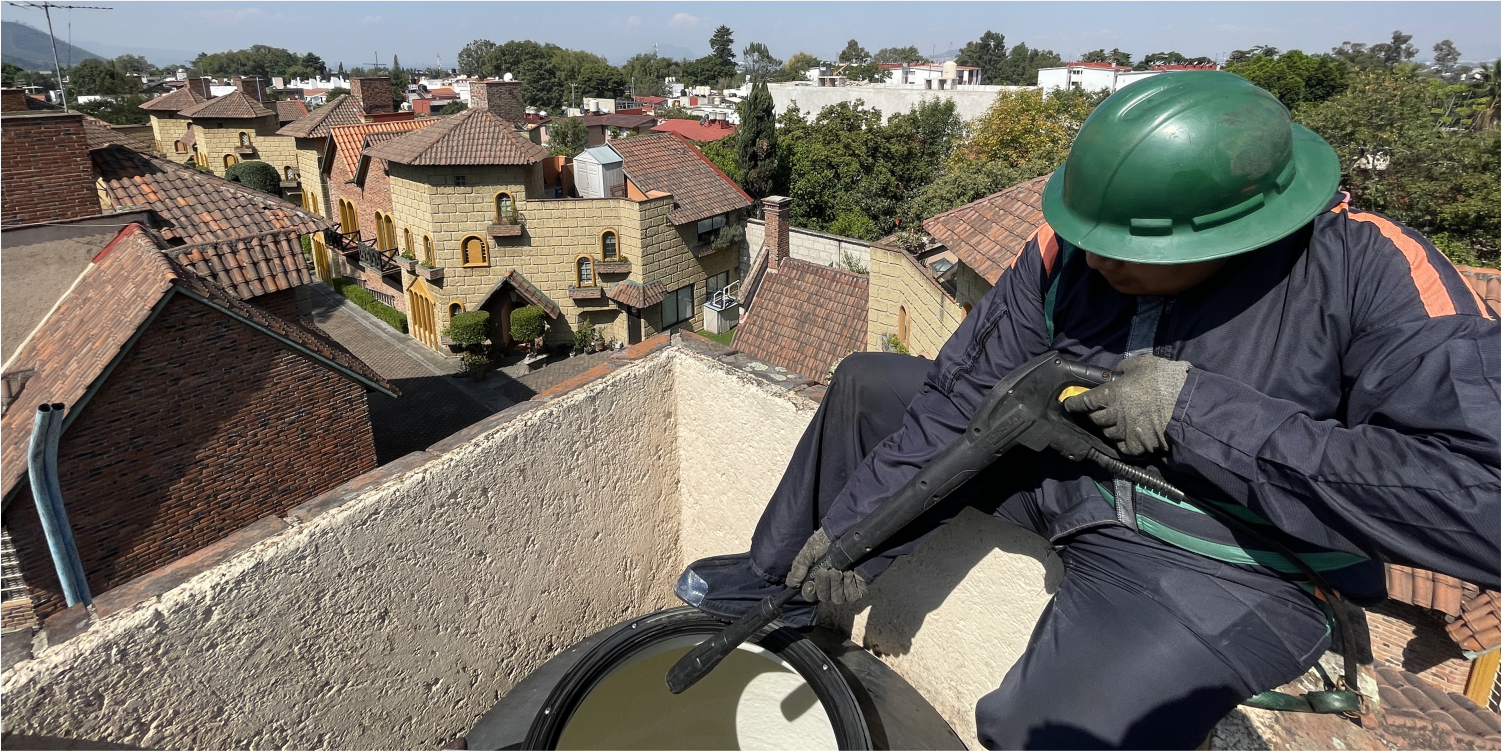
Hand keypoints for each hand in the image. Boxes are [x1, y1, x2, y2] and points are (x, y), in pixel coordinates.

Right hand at [787, 528, 867, 604]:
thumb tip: (791, 584)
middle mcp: (830, 586)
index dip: (809, 593)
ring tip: (837, 570)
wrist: (846, 534)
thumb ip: (799, 567)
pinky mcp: (858, 588)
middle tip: (824, 571)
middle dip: (823, 585)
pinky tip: (848, 573)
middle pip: (823, 598)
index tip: (810, 584)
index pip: (811, 595)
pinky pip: (851, 596)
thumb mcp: (808, 551)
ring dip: (835, 585)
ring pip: (837, 599)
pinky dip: (848, 585)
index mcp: (817, 580)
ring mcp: (844, 588)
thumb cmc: (827, 541)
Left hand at [1063, 355, 1190, 456]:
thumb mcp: (1142, 364)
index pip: (1085, 401)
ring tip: (1117, 423)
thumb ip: (1125, 369)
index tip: (1070, 405)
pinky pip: (1123, 447)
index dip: (1076, 404)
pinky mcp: (1138, 445)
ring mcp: (1126, 431)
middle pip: (1095, 419)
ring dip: (1109, 428)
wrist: (1188, 401)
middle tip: (1097, 412)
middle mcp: (1115, 414)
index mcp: (1112, 394)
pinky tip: (1127, 437)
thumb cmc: (1165, 378)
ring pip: (1108, 433)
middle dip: (1094, 416)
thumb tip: (1119, 373)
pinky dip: (1123, 443)